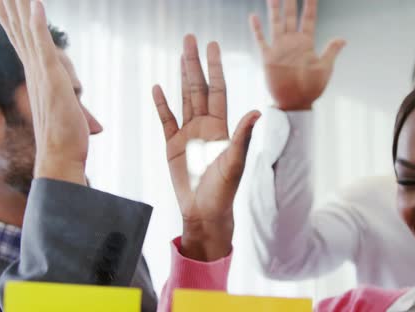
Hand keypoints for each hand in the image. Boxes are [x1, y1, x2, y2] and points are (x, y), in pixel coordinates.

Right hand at [0, 0, 87, 184]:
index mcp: (38, 78)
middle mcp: (34, 72)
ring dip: (20, 8)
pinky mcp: (51, 79)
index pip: (25, 43)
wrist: (61, 156)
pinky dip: (37, 25)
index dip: (15, 22)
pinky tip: (35, 4)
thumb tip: (92, 122)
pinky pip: (42, 46)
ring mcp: (41, 74)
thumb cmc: (67, 139)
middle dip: (11, 9)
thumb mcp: (73, 116)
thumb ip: (78, 110)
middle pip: (21, 33)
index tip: (5, 3)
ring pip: (28, 34)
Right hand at [152, 35, 260, 261]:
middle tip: (190, 38)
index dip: (215, 67)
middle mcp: (205, 125)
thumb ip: (242, 136)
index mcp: (221, 126)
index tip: (212, 46)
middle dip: (195, 63)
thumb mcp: (235, 162)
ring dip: (182, 76)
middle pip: (199, 87)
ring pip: (184, 97)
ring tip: (179, 53)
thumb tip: (257, 112)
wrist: (204, 211)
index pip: (218, 89)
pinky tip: (158, 87)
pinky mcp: (173, 145)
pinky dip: (162, 104)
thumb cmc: (224, 190)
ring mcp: (188, 133)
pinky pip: (166, 119)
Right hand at [249, 0, 345, 110]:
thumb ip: (331, 52)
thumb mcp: (324, 69)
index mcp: (306, 43)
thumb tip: (343, 38)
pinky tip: (253, 16)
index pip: (308, 18)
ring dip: (274, 9)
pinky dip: (257, 29)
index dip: (310, 3)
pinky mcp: (268, 58)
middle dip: (290, 1)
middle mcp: (292, 42)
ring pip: (276, 23)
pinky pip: (261, 40)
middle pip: (291, 16)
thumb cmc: (312, 89)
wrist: (295, 103)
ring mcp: (279, 49)